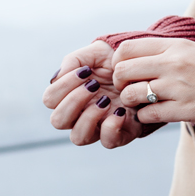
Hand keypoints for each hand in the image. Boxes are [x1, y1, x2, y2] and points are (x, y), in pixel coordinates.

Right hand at [42, 41, 156, 147]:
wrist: (144, 68)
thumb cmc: (115, 62)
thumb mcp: (94, 53)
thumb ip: (73, 61)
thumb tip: (57, 77)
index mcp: (69, 95)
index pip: (50, 100)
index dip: (63, 86)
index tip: (85, 72)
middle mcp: (79, 114)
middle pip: (58, 121)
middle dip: (73, 101)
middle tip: (93, 85)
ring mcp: (98, 126)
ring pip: (78, 137)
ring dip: (88, 117)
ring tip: (105, 99)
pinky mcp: (120, 133)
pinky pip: (108, 142)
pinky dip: (111, 128)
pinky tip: (120, 111)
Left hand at [112, 37, 194, 127]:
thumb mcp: (190, 50)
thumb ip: (163, 50)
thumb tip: (131, 54)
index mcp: (174, 46)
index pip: (127, 48)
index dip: (117, 62)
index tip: (124, 72)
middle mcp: (173, 64)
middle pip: (123, 71)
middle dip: (119, 83)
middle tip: (128, 89)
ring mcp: (178, 88)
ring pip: (132, 94)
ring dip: (131, 102)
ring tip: (140, 103)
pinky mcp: (184, 110)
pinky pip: (148, 114)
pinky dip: (144, 116)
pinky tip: (153, 114)